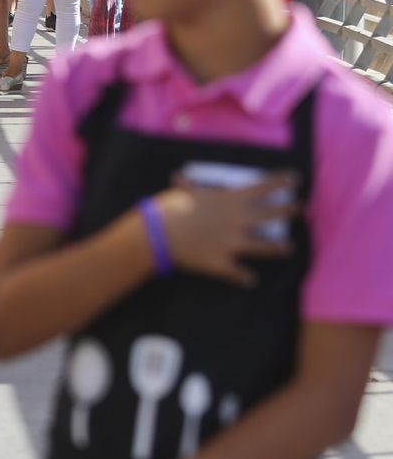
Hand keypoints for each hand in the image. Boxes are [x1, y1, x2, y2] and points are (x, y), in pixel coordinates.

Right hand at [153, 173, 295, 285]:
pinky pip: (239, 273)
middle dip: (289, 210)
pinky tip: (250, 280)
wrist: (158, 236)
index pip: (264, 187)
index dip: (282, 182)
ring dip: (278, 247)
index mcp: (230, 201)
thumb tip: (178, 178)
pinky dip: (245, 278)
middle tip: (299, 208)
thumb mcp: (181, 194)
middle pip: (271, 214)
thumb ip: (187, 187)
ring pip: (265, 246)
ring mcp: (233, 243)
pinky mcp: (223, 263)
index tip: (295, 179)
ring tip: (288, 248)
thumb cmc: (169, 209)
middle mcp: (238, 221)